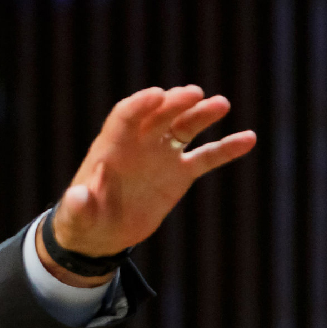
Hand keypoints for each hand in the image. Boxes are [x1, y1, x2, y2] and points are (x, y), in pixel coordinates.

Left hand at [45, 85, 257, 270]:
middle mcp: (139, 143)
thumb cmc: (84, 219)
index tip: (158, 95)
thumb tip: (78, 198)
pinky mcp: (180, 173)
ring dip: (202, 114)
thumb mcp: (79, 216)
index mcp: (111, 146)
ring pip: (185, 128)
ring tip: (221, 104)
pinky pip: (206, 156)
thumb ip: (80, 205)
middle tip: (195, 94)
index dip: (140, 104)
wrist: (102, 233)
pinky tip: (248, 138)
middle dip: (175, 103)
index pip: (126, 115)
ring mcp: (162, 155)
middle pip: (159, 115)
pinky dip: (226, 148)